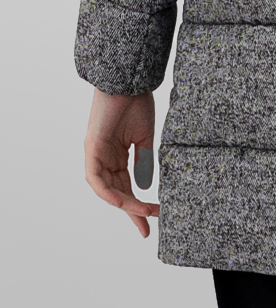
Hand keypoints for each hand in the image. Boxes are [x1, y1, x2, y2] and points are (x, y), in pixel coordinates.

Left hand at [84, 88, 159, 236]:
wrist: (129, 81)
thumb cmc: (136, 103)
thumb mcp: (144, 137)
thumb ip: (143, 162)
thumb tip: (144, 187)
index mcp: (117, 155)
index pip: (126, 186)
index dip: (137, 205)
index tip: (151, 219)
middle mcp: (104, 158)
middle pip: (117, 192)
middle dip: (132, 210)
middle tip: (147, 226)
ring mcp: (97, 154)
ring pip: (106, 189)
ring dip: (124, 203)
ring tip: (143, 213)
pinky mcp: (91, 148)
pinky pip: (96, 178)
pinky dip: (107, 192)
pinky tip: (121, 201)